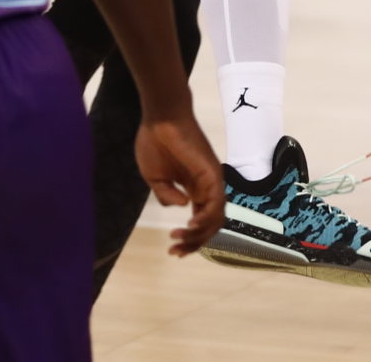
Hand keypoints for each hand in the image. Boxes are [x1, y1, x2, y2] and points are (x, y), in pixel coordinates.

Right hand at [134, 114, 225, 256]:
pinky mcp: (213, 175)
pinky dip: (206, 218)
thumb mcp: (154, 178)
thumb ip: (166, 196)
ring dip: (199, 234)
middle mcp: (206, 188)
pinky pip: (216, 203)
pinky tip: (191, 225)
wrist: (159, 119)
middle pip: (209, 226)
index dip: (189, 240)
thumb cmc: (155, 143)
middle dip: (194, 243)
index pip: (200, 222)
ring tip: (180, 237)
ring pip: (215, 219)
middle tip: (175, 250)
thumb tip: (182, 207)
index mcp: (193, 189)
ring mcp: (212, 182)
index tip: (172, 250)